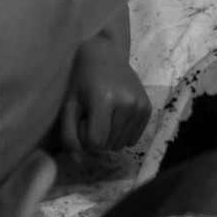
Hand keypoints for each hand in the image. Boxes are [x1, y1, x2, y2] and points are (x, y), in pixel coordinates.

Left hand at [61, 37, 151, 152]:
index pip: (95, 142)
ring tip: (105, 114)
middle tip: (93, 114)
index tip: (83, 118)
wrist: (105, 55)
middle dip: (97, 137)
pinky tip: (116, 116)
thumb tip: (78, 161)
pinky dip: (122, 133)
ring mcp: (140, 105)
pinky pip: (133, 139)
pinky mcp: (147, 108)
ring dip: (110, 136)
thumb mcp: (68, 106)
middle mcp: (128, 102)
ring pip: (121, 145)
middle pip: (108, 145)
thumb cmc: (82, 80)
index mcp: (105, 99)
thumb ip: (68, 136)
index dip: (84, 136)